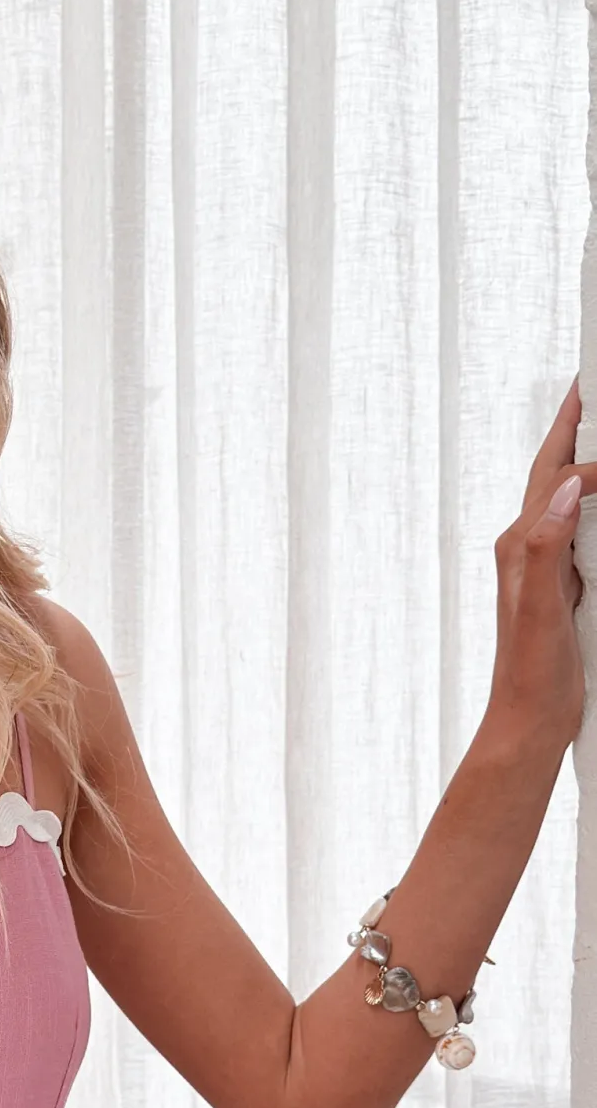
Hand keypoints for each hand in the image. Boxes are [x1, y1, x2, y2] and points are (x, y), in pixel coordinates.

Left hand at [488, 371, 591, 751]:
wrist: (528, 720)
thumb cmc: (531, 674)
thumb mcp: (542, 610)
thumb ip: (546, 549)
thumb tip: (564, 491)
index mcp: (519, 545)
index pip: (558, 476)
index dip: (589, 447)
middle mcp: (526, 548)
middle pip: (554, 474)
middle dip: (574, 429)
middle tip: (589, 387)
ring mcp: (544, 566)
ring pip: (566, 499)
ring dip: (584, 461)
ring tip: (595, 427)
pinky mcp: (561, 586)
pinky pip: (580, 531)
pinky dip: (596, 505)